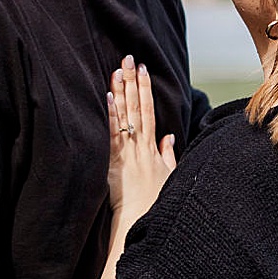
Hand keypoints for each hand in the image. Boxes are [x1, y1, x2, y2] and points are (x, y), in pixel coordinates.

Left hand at [106, 56, 176, 224]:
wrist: (142, 220)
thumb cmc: (154, 202)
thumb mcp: (168, 176)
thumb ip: (168, 154)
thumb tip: (169, 137)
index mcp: (152, 147)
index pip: (149, 111)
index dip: (145, 88)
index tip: (142, 69)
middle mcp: (140, 146)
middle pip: (137, 107)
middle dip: (133, 81)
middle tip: (128, 58)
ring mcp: (127, 153)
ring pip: (125, 117)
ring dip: (121, 92)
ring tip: (117, 70)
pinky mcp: (114, 162)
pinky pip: (112, 135)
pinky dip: (111, 116)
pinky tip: (108, 97)